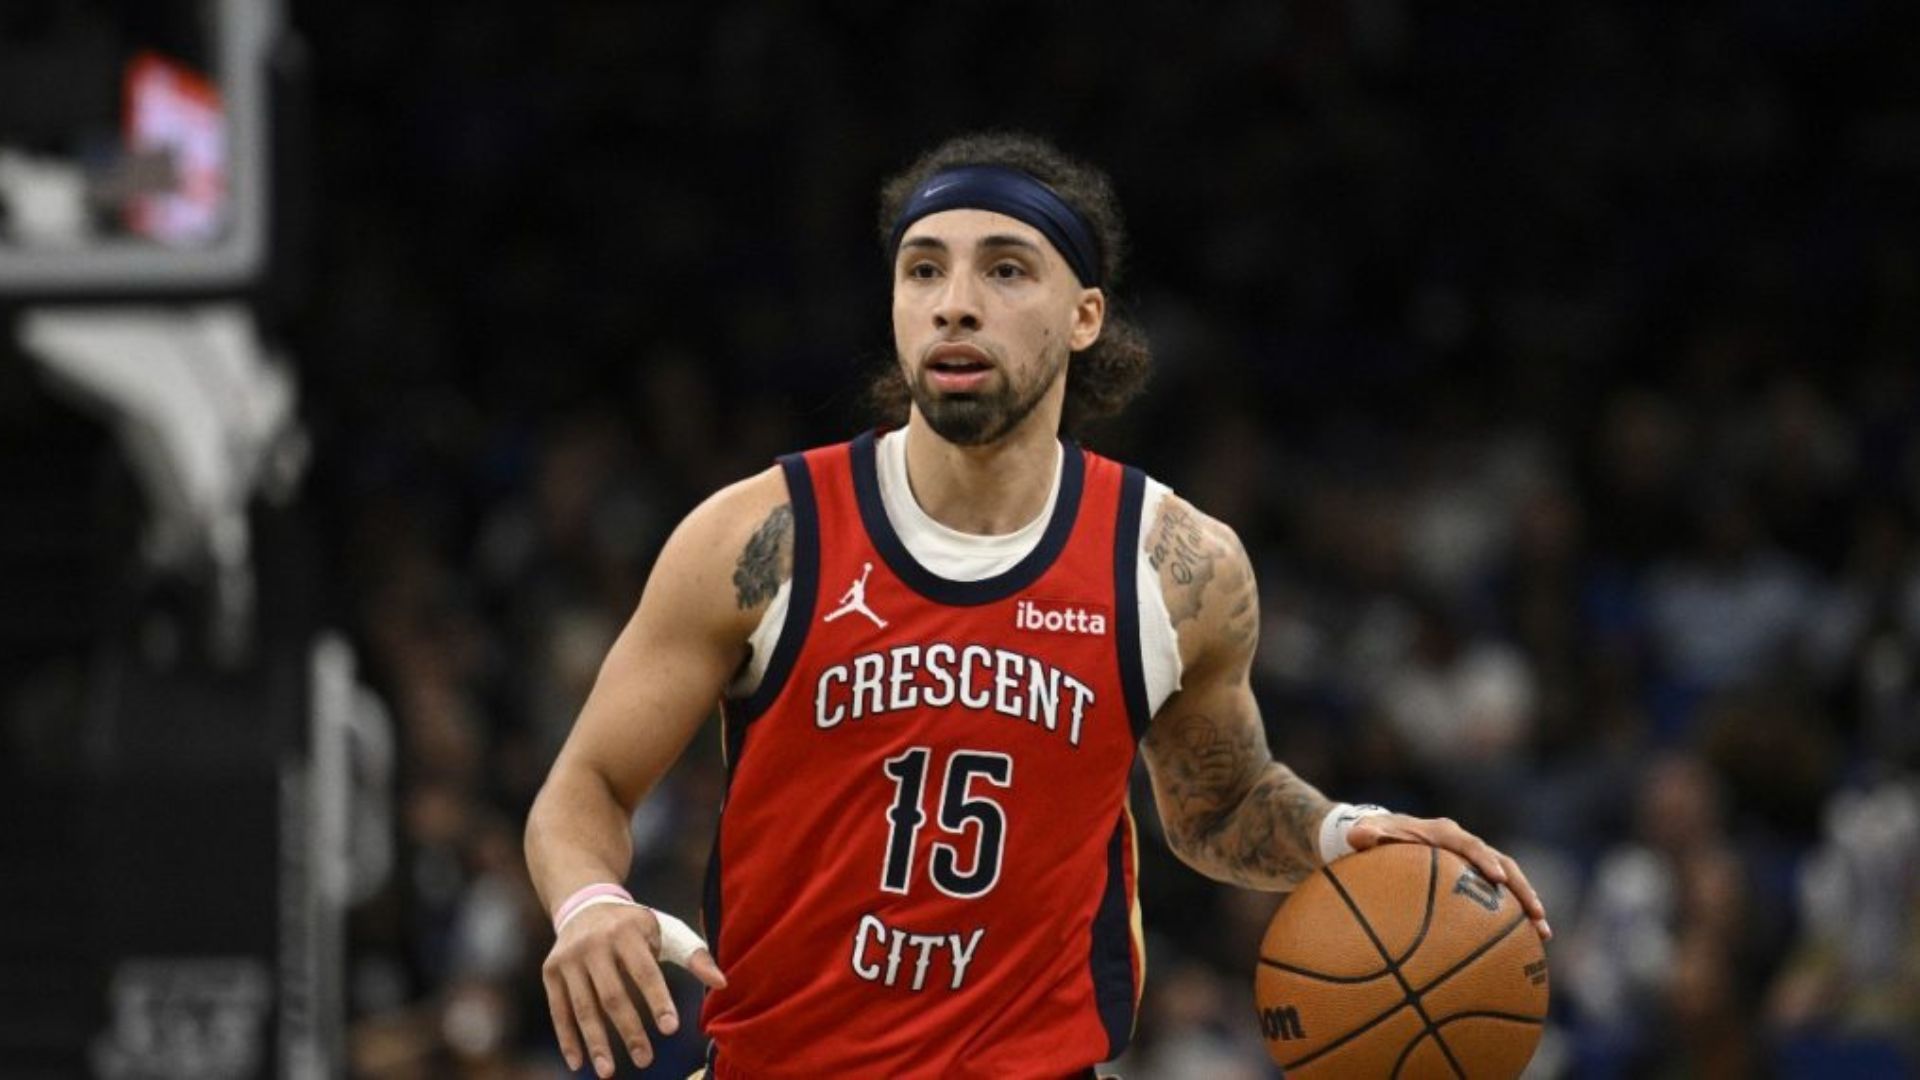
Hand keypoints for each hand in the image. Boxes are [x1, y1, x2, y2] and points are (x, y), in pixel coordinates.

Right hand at [540, 903, 727, 1076]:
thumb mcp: (665, 930)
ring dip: (596, 1043)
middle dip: (629, 1031)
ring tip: (609, 1072)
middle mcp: (594, 944)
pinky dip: (567, 1038)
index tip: (670, 1030)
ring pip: (583, 1007)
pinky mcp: (551, 970)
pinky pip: (559, 1009)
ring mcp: (569, 958)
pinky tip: (578, 1062)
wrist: (585, 904)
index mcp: (628, 931)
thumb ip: (694, 955)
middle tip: (645, 1060)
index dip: (658, 1001)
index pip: (645, 971)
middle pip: (613, 995)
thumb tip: (722, 983)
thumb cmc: (635, 926)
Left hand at [1347, 814, 1551, 940]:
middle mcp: (1464, 844)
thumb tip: (1356, 837)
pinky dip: (1513, 916)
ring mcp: (1473, 862)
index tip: (1497, 878)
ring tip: (1543, 933)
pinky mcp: (1474, 880)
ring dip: (1527, 904)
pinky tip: (1526, 944)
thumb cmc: (1373, 838)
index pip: (1469, 844)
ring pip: (1509, 881)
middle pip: (1502, 863)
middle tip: (1536, 913)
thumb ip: (1364, 835)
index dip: (1484, 859)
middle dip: (1521, 888)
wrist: (1380, 837)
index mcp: (1442, 832)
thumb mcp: (1365, 835)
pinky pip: (1499, 897)